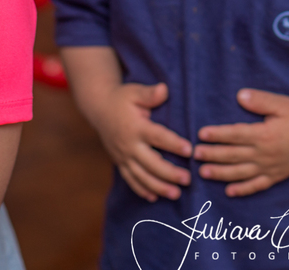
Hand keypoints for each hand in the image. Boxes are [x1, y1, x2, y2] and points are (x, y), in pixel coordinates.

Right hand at [92, 82, 192, 201]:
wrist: (98, 109)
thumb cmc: (122, 99)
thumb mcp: (135, 92)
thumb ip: (150, 94)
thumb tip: (164, 89)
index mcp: (136, 127)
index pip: (158, 137)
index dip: (173, 144)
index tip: (189, 150)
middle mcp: (129, 145)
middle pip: (151, 163)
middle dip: (169, 173)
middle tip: (187, 179)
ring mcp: (123, 156)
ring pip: (141, 176)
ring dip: (158, 187)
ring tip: (176, 194)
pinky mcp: (119, 162)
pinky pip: (130, 179)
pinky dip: (141, 190)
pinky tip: (153, 198)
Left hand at [193, 88, 288, 197]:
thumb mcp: (282, 104)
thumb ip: (261, 100)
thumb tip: (240, 96)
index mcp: (264, 134)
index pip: (235, 134)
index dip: (217, 134)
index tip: (201, 134)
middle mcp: (264, 153)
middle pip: (233, 155)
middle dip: (212, 155)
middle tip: (194, 154)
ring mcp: (269, 167)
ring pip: (240, 172)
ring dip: (221, 173)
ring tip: (204, 173)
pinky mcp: (275, 176)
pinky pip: (257, 185)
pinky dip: (243, 189)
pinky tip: (229, 192)